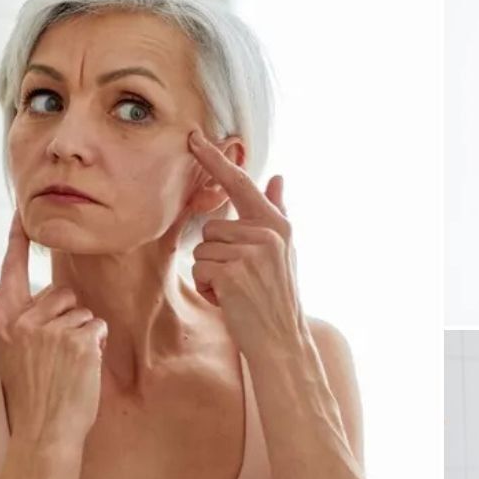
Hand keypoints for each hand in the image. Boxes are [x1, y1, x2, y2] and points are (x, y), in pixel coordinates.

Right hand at [0, 212, 106, 444]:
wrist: (44, 431)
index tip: (21, 212)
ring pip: (82, 311)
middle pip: (61, 292)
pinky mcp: (78, 340)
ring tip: (68, 363)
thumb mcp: (3, 352)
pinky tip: (81, 367)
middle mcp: (23, 322)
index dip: (16, 240)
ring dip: (83, 333)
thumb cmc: (28, 393)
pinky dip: (96, 345)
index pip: (10, 271)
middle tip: (58, 352)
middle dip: (68, 317)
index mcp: (3, 322)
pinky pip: (97, 327)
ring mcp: (51, 330)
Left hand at [187, 129, 304, 357]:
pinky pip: (200, 269)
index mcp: (277, 224)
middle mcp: (267, 233)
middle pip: (212, 227)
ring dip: (211, 274)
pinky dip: (208, 289)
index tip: (194, 138)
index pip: (240, 184)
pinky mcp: (233, 273)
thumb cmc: (279, 297)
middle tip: (242, 280)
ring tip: (237, 291)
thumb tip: (278, 177)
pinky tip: (230, 301)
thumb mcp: (285, 251)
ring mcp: (250, 253)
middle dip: (217, 255)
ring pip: (202, 249)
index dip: (215, 160)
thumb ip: (278, 211)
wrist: (282, 340)